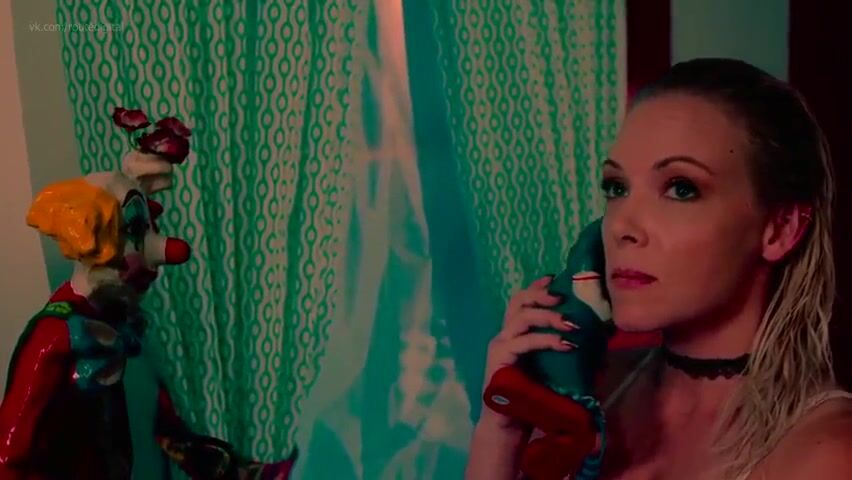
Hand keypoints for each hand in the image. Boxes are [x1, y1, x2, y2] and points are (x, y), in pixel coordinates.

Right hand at [480, 275, 578, 428]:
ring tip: (571, 324)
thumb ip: (573, 358)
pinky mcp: (500, 358)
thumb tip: (603, 348)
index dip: (538, 287)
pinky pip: (524, 341)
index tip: (556, 278)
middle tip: (563, 298)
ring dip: (548, 316)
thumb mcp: (557, 373)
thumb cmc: (532, 399)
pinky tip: (564, 344)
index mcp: (516, 334)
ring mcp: (501, 345)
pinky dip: (546, 339)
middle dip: (541, 294)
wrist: (510, 425)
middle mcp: (505, 334)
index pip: (523, 300)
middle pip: (518, 300)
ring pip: (521, 316)